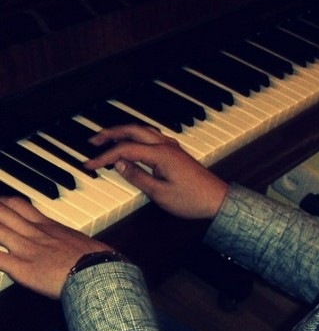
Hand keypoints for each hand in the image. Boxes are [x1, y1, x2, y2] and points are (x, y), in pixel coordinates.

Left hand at [0, 197, 112, 298]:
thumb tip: (79, 248)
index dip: (3, 203)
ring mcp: (26, 249)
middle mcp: (35, 234)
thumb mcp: (84, 244)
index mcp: (50, 227)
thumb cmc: (98, 260)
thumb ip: (71, 243)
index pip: (20, 206)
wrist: (99, 271)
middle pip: (3, 214)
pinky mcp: (21, 268)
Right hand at [84, 125, 228, 218]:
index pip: (125, 150)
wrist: (217, 200)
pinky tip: (132, 143)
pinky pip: (152, 137)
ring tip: (107, 139)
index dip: (104, 157)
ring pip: (143, 131)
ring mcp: (172, 147)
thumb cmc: (192, 199)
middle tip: (92, 140)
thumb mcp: (160, 193)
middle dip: (110, 133)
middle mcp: (166, 146)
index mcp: (161, 154)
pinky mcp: (176, 152)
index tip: (89, 164)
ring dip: (124, 132)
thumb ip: (138, 177)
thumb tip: (120, 165)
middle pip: (133, 130)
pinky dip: (137, 137)